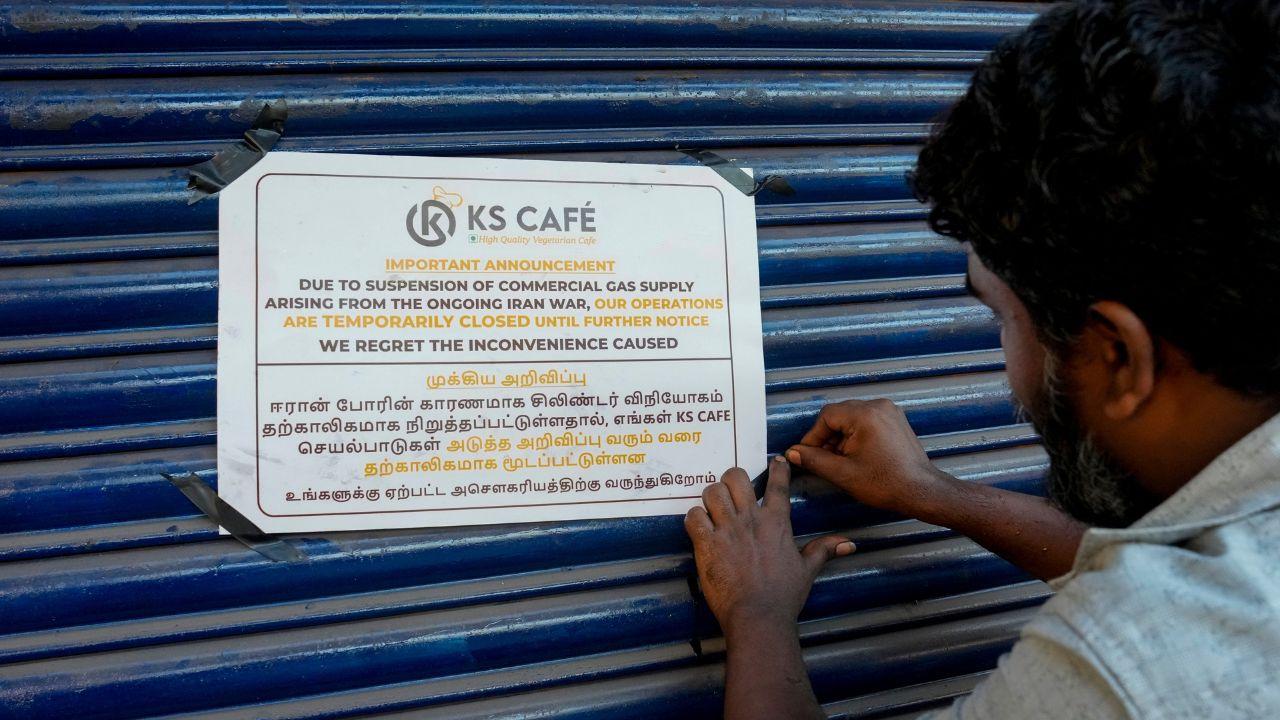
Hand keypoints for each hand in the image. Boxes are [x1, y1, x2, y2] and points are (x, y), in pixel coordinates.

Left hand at [684, 458, 854, 632]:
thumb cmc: (783, 596)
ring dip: (711, 497)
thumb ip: (823, 550)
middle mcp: (751, 520)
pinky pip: (693, 516)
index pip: (777, 484)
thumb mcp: (807, 570)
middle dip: (732, 480)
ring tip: (713, 509)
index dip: (777, 468)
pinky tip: (700, 527)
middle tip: (732, 492)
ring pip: (712, 492)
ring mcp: (727, 530)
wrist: (758, 617)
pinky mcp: (707, 544)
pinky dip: (694, 518)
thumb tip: (849, 544)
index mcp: (777, 522)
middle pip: (736, 477)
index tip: (775, 461)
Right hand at [784, 399, 952, 513]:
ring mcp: (889, 411)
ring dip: (842, 437)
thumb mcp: (842, 474)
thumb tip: (793, 452)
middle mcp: (878, 406)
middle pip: (840, 415)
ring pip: (853, 418)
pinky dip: (857, 435)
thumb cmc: (886, 483)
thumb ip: (814, 460)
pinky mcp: (895, 420)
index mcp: (865, 415)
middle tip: (824, 460)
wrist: (920, 491)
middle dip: (828, 437)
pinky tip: (857, 456)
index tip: (807, 454)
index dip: (813, 436)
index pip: (827, 416)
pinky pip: (867, 421)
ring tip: (842, 461)